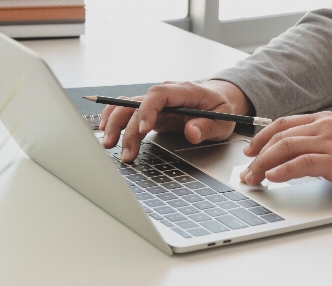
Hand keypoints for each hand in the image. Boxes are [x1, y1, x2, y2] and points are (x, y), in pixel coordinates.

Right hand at [99, 80, 252, 161]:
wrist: (218, 101)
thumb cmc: (221, 110)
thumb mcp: (224, 121)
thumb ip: (208, 127)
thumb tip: (192, 132)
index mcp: (184, 91)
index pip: (158, 95)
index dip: (147, 111)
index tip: (142, 130)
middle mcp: (165, 94)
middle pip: (137, 103)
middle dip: (125, 125)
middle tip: (122, 149)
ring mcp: (156, 103)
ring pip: (127, 107)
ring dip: (116, 125)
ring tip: (110, 146)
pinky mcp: (150, 112)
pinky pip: (128, 112)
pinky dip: (115, 120)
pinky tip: (108, 133)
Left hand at [240, 112, 331, 197]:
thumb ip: (317, 145)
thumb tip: (291, 159)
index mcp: (324, 121)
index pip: (283, 124)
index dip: (261, 137)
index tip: (250, 151)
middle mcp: (324, 127)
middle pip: (279, 136)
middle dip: (257, 155)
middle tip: (246, 171)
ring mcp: (330, 142)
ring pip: (285, 148)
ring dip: (263, 164)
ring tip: (253, 177)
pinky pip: (302, 162)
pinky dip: (283, 170)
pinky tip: (272, 177)